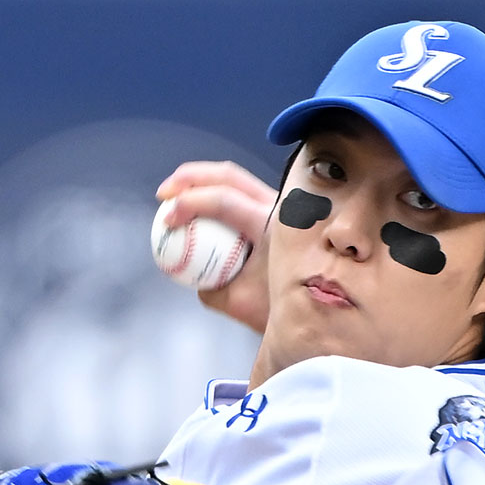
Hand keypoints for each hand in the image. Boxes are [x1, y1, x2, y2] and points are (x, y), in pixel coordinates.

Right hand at [156, 161, 277, 333]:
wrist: (320, 309)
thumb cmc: (282, 309)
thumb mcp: (238, 303)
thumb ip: (209, 287)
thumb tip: (187, 272)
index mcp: (273, 225)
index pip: (224, 200)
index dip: (189, 204)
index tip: (167, 220)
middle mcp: (280, 206)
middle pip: (228, 175)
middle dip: (189, 177)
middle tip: (164, 194)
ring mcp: (282, 203)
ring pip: (237, 178)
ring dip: (202, 180)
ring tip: (174, 194)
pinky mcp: (279, 208)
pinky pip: (243, 192)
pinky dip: (216, 193)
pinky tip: (198, 207)